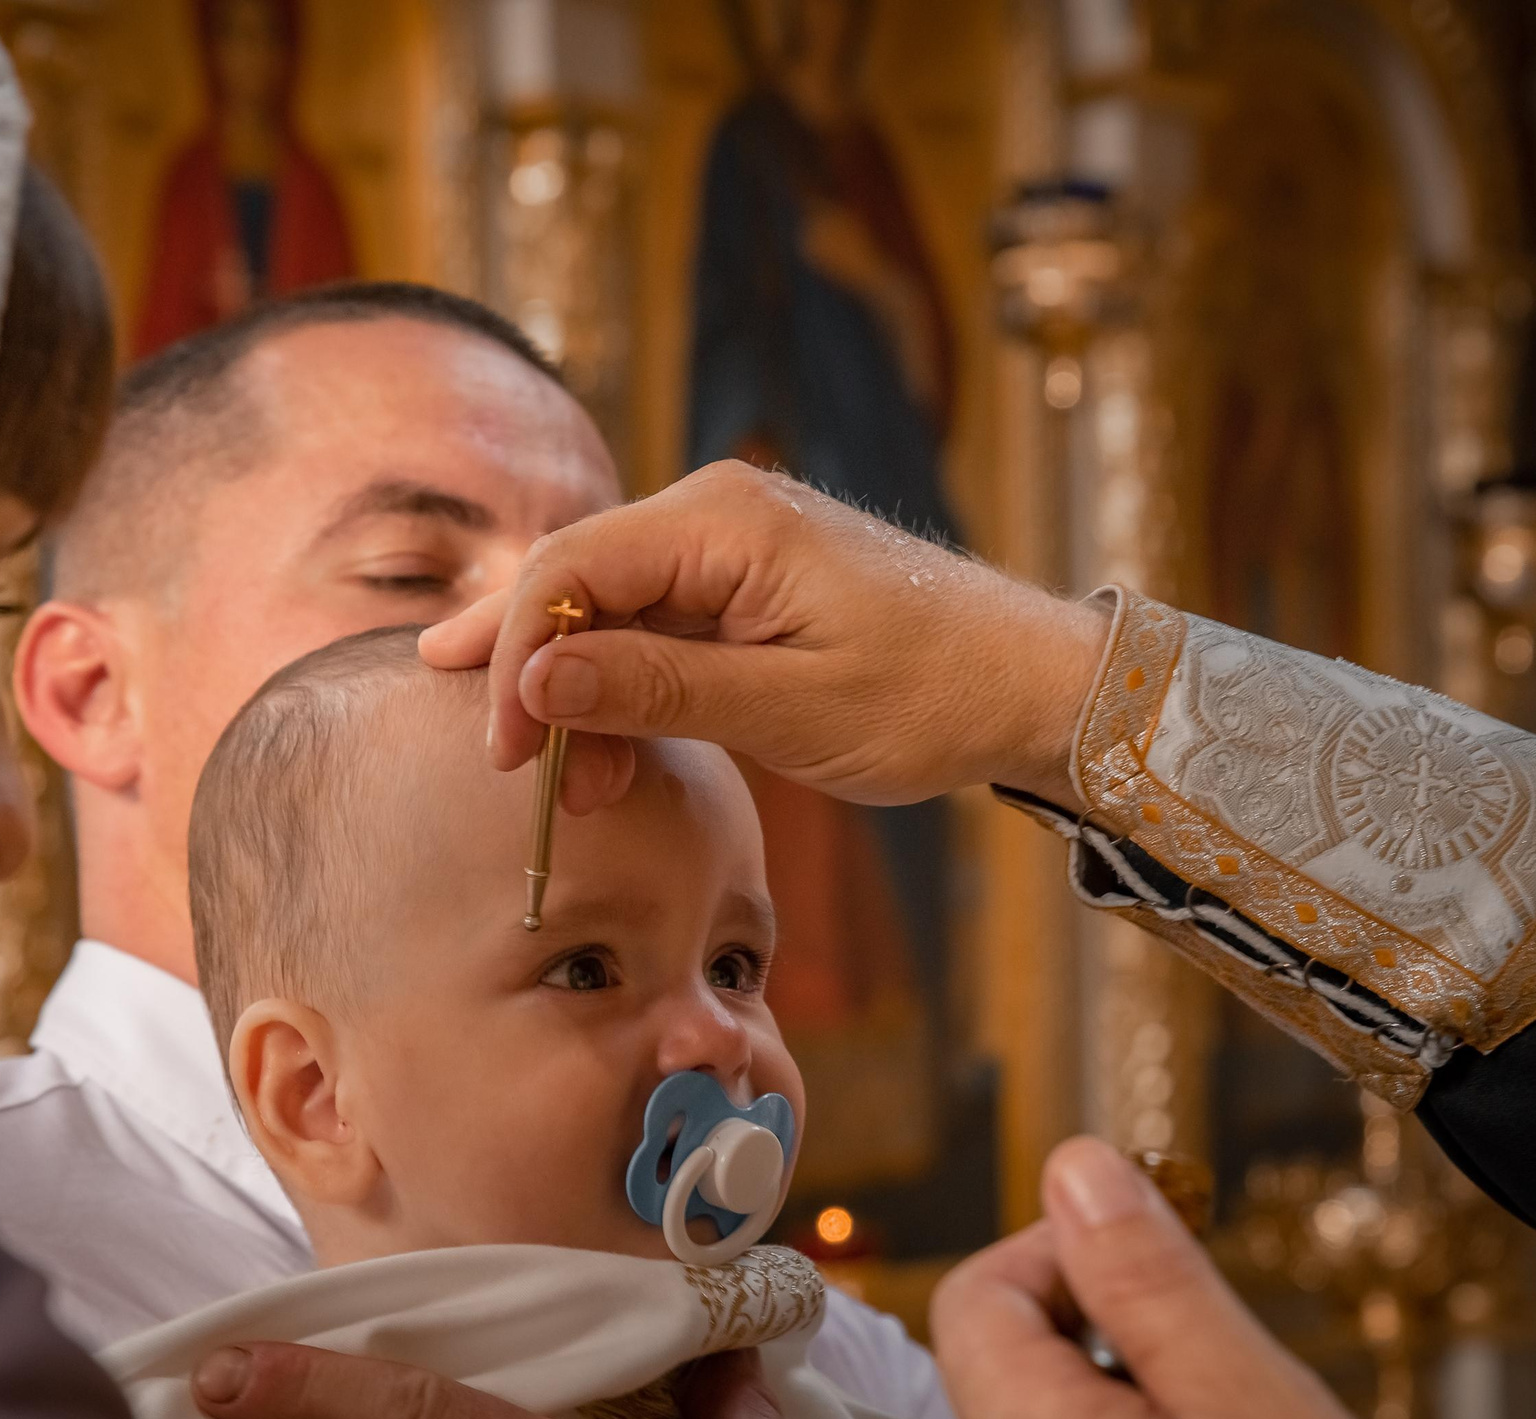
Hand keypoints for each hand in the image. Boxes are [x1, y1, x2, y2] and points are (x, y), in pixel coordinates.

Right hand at [418, 461, 1105, 812]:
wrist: (1027, 684)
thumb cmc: (930, 694)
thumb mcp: (790, 710)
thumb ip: (658, 689)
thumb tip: (538, 675)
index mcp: (725, 522)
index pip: (570, 570)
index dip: (517, 658)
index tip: (508, 752)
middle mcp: (714, 513)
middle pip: (574, 583)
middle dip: (533, 679)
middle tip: (518, 771)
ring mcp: (726, 547)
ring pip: (605, 614)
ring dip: (578, 698)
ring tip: (582, 787)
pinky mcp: (740, 586)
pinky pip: (650, 630)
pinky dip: (622, 693)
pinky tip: (612, 756)